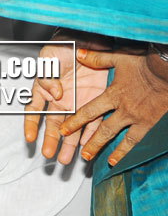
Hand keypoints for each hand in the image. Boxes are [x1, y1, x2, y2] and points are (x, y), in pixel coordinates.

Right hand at [24, 40, 109, 163]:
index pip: (34, 109)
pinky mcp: (94, 103)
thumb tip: (53, 94)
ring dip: (68, 144)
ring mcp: (77, 103)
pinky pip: (92, 123)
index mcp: (44, 87)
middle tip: (49, 155)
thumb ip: (47, 75)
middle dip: (50, 140)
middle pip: (52, 124)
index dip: (31, 124)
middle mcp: (59, 99)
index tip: (29, 138)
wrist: (91, 40)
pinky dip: (88, 136)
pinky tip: (86, 149)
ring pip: (71, 128)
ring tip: (66, 160)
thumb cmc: (65, 45)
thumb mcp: (50, 57)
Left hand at [59, 46, 167, 165]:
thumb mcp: (117, 57)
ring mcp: (139, 118)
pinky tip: (127, 158)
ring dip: (113, 152)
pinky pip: (140, 139)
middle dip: (92, 144)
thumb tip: (78, 53)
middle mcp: (124, 110)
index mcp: (113, 95)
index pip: (89, 112)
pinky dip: (131, 150)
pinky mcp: (152, 123)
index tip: (64, 130)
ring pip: (123, 139)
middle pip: (104, 130)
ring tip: (106, 162)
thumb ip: (96, 58)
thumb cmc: (144, 63)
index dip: (75, 122)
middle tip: (82, 156)